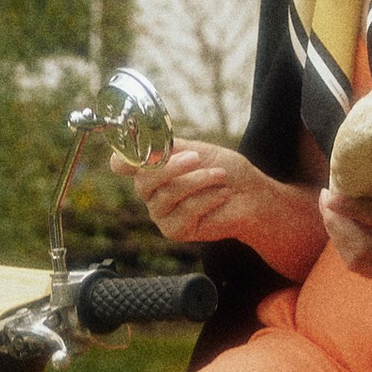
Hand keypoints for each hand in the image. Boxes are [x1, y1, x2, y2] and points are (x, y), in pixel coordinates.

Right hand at [113, 142, 287, 249]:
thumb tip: (148, 141)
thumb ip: (170, 147)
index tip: (138, 151)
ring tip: (220, 175)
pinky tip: (221, 195)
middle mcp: (150, 192)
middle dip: (171, 168)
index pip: (120, 164)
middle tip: (196, 158)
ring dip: (198, 181)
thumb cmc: (225, 170)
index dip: (122, 158)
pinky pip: (184, 212)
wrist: (251, 196)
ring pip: (167, 195)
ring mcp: (160, 213)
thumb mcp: (197, 150)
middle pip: (143, 180)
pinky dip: (207, 200)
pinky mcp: (174, 230)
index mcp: (150, 168)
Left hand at [319, 170, 371, 274]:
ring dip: (338, 240)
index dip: (349, 207)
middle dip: (336, 224)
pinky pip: (365, 271)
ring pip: (359, 262)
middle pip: (362, 245)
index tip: (330, 193)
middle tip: (326, 202)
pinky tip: (342, 236)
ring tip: (331, 217)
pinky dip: (348, 253)